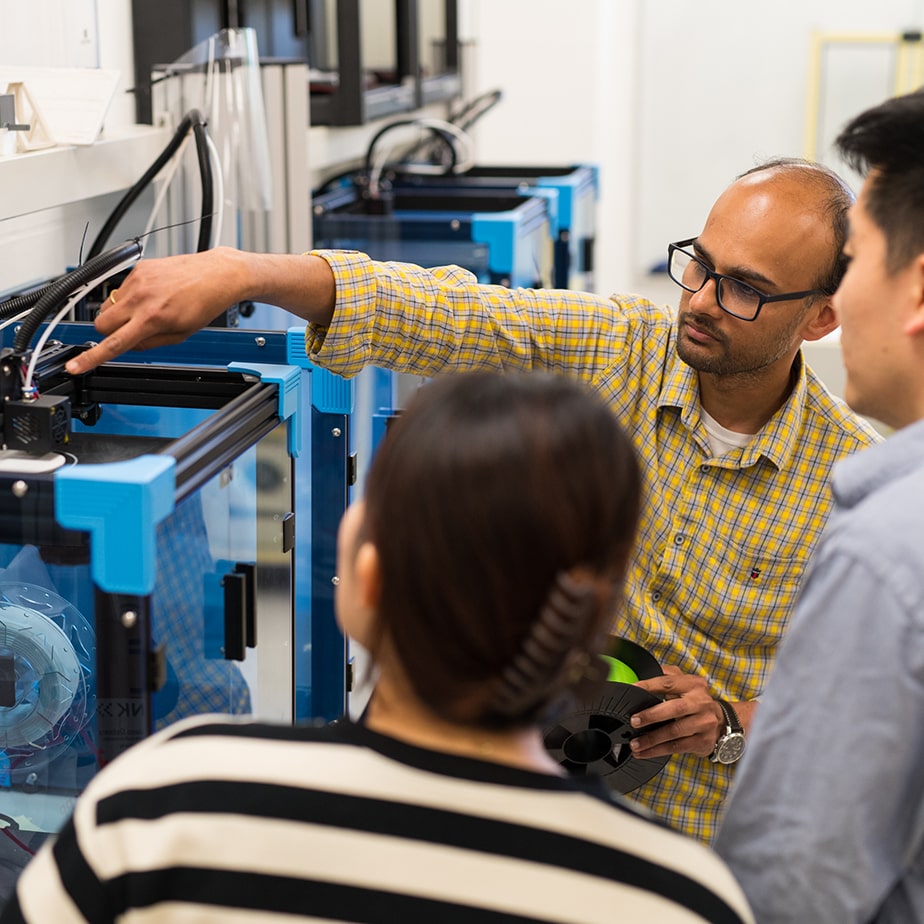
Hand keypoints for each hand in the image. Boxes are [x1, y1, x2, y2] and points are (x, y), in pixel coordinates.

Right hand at [65, 248, 249, 374]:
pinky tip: (150, 295)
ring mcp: (137, 281)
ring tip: (143, 312)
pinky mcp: (138, 269)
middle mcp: (141, 298)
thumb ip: (150, 343)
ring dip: (117, 314)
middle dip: (108, 332)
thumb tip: (127, 346)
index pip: (114, 343)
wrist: (216, 274)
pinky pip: (119, 289)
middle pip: (101, 323)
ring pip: (107, 306)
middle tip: (128, 332)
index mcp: (152, 319)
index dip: (91, 357)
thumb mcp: (181, 334)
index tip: (75, 366)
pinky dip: (128, 297)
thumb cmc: (204, 304)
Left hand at [628, 666, 724, 759]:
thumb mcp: (685, 684)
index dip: (649, 686)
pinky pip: (677, 747)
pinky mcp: (702, 741)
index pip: (668, 683)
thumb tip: (640, 674)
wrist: (722, 722)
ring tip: (635, 743)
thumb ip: (666, 676)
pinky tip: (645, 752)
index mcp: (693, 684)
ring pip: (675, 732)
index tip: (633, 690)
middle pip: (675, 709)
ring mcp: (704, 723)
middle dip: (652, 715)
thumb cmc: (695, 701)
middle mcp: (700, 703)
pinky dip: (658, 751)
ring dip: (652, 739)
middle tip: (634, 721)